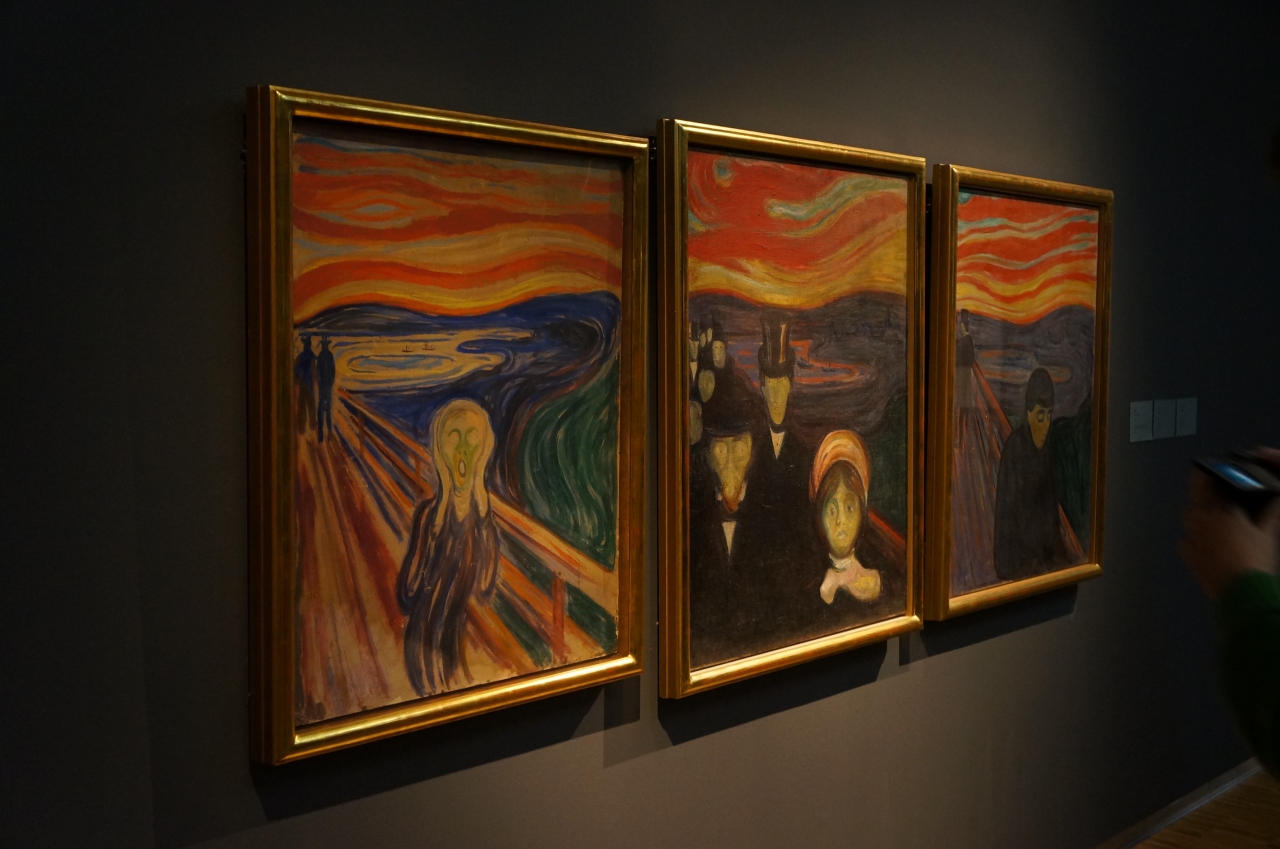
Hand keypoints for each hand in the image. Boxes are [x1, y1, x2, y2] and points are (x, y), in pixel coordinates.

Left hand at [1180, 469, 1279, 599]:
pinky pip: (1187, 539)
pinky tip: (1207, 539)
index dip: (1209, 473)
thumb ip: (1270, 511)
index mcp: (1217, 509)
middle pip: (1195, 497)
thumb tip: (1276, 496)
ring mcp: (1190, 538)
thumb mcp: (1266, 533)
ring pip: (1190, 517)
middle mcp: (1198, 520)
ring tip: (1216, 514)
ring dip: (1200, 512)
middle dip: (1204, 491)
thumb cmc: (1255, 557)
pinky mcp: (1187, 555)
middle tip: (1218, 491)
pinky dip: (1196, 535)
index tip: (1214, 468)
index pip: (1206, 481)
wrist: (1241, 592)